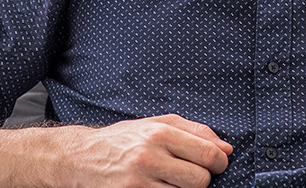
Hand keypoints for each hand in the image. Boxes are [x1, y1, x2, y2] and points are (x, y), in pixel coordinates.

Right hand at [54, 114, 232, 187]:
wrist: (79, 157)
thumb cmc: (124, 139)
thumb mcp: (158, 124)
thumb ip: (196, 131)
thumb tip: (226, 147)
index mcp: (160, 134)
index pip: (207, 154)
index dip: (220, 162)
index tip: (218, 164)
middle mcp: (149, 157)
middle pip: (199, 180)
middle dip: (203, 179)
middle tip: (195, 174)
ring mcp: (137, 182)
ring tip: (174, 181)